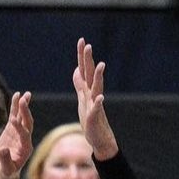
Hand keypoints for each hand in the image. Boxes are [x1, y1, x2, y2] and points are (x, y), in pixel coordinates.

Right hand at [0, 91, 33, 178]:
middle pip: (27, 123)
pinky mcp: (12, 130)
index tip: (13, 121)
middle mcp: (25, 139)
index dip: (19, 128)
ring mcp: (19, 133)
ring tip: (25, 94)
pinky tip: (16, 95)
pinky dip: (16, 106)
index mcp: (25, 148)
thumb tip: (3, 149)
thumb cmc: (6, 172)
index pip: (24, 135)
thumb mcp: (6, 169)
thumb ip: (5, 160)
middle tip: (24, 100)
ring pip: (23, 117)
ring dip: (24, 106)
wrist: (6, 172)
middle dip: (25, 112)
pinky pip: (15, 116)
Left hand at [72, 38, 118, 159]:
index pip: (84, 70)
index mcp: (87, 91)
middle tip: (88, 45)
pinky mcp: (95, 118)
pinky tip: (100, 97)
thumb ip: (80, 84)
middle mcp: (92, 95)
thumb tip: (77, 69)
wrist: (99, 139)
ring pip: (96, 89)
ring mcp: (94, 106)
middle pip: (90, 75)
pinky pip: (97, 110)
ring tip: (101, 65)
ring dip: (98, 77)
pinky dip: (98, 103)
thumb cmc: (90, 119)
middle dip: (89, 60)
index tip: (82, 40)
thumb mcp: (82, 99)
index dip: (82, 56)